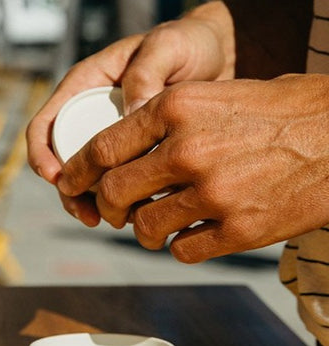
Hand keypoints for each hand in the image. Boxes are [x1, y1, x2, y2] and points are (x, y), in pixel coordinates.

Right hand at [26, 0, 235, 224]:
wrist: (224, 53)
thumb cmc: (189, 42)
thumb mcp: (167, 47)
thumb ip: (145, 74)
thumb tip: (129, 117)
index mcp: (85, 85)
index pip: (46, 124)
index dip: (42, 155)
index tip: (59, 179)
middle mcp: (91, 112)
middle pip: (63, 160)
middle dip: (70, 192)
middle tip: (91, 215)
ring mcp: (112, 133)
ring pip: (90, 176)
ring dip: (95, 202)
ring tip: (120, 220)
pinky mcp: (136, 150)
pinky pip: (121, 179)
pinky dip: (126, 198)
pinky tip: (145, 211)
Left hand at [58, 74, 328, 262]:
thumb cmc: (279, 110)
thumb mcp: (214, 95)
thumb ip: (164, 121)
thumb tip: (116, 153)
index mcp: (175, 107)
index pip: (101, 147)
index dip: (76, 172)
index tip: (67, 184)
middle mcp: (187, 149)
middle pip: (114, 192)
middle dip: (106, 207)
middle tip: (112, 212)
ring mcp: (214, 192)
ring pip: (145, 226)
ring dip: (143, 230)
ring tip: (156, 224)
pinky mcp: (241, 229)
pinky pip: (184, 250)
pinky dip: (181, 246)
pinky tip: (194, 234)